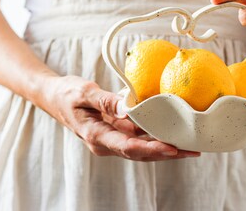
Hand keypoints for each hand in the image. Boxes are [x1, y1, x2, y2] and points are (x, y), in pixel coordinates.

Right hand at [42, 75, 199, 160]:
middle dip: (166, 153)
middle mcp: (106, 143)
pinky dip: (154, 137)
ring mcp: (111, 139)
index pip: (128, 147)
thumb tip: (129, 108)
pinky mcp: (115, 133)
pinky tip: (170, 134)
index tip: (173, 148)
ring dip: (164, 147)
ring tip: (188, 146)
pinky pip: (137, 138)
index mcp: (96, 136)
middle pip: (140, 152)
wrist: (54, 97)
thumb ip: (106, 102)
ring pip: (141, 148)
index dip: (152, 149)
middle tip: (192, 150)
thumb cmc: (67, 94)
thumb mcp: (85, 93)